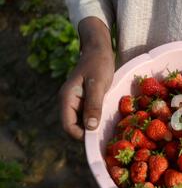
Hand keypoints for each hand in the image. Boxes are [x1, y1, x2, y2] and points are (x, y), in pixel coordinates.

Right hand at [59, 18, 113, 140]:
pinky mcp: (85, 101)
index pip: (68, 126)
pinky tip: (108, 120)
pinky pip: (88, 116)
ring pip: (82, 123)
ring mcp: (76, 102)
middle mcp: (68, 103)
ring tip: (109, 129)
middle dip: (88, 134)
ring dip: (93, 128)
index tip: (98, 138)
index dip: (81, 136)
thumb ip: (93, 105)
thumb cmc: (98, 64)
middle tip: (106, 136)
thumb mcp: (97, 84)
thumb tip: (90, 128)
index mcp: (66, 99)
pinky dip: (96, 120)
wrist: (99, 49)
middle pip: (74, 127)